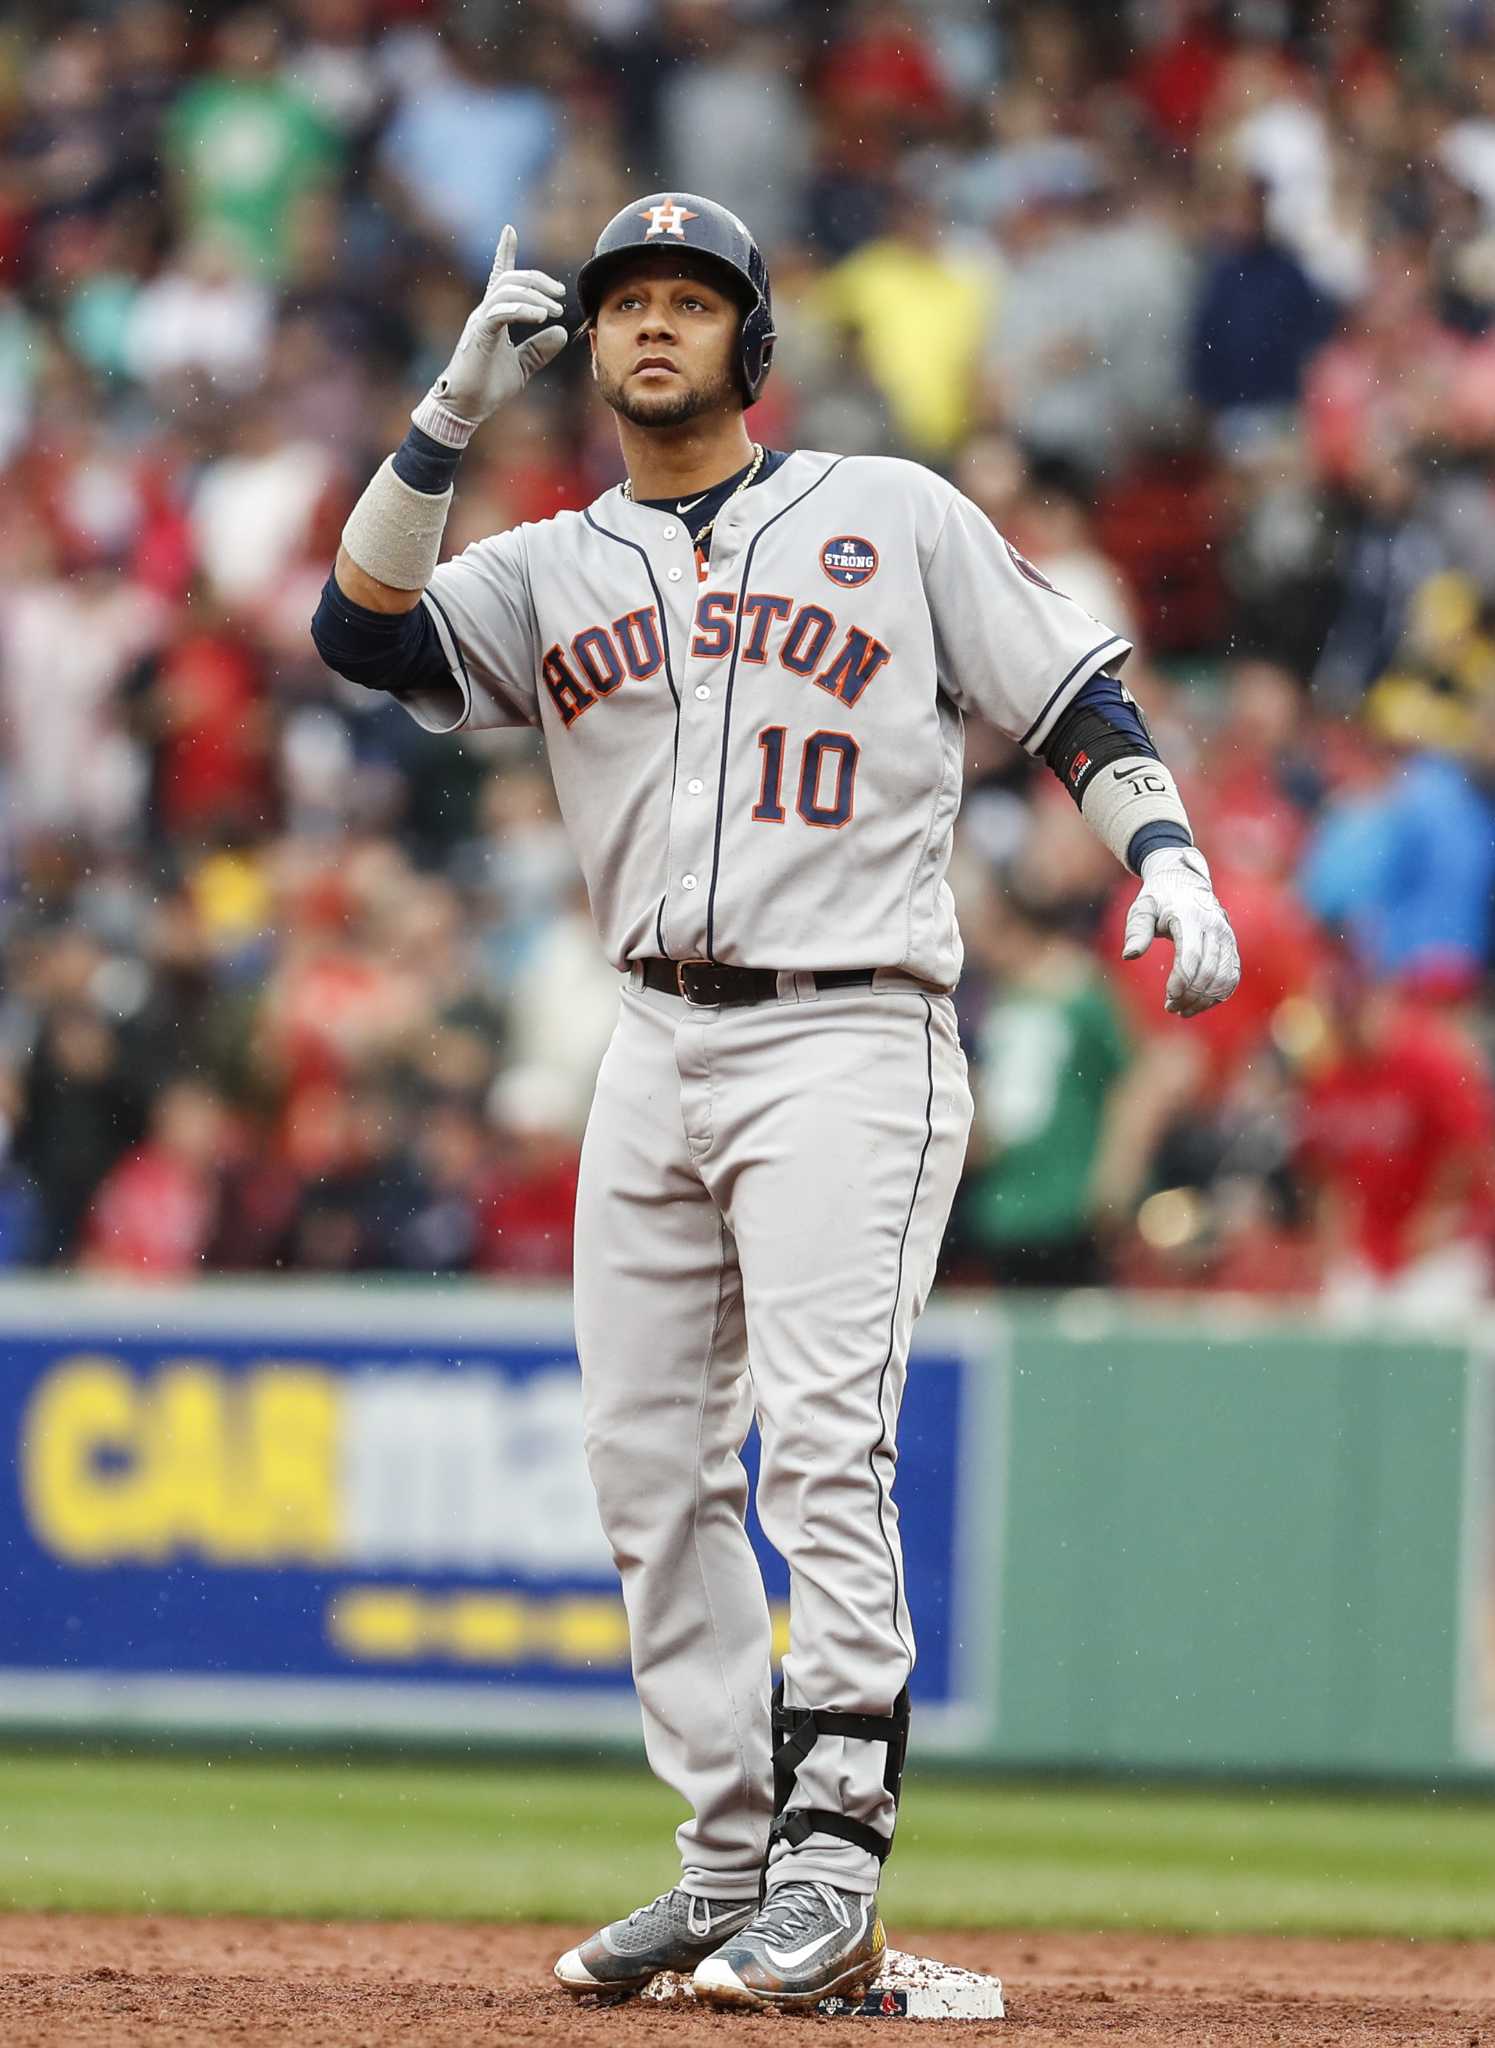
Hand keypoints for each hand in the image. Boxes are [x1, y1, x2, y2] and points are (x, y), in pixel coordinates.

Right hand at [411, 225, 567, 447]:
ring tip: (554, 310)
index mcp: (493, 316)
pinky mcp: (479, 334)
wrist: (467, 408)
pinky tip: (540, 317)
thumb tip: (561, 332)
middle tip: (559, 295)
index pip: (500, 277)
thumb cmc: (487, 387)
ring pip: (506, 290)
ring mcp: (480, 321)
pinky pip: (501, 312)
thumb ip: (540, 349)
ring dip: (534, 296)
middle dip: (537, 280)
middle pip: (511, 279)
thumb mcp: (522, 366)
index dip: (505, 252)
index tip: (509, 229)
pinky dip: (522, 310)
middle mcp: (485, 312)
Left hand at [1122, 846, 1239, 1016]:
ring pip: (1223, 977)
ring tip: (1182, 1010)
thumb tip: (1129, 955)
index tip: (1169, 997)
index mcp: (1190, 916)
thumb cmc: (1159, 900)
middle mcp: (1214, 926)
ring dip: (1204, 1000)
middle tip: (1170, 1008)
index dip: (1182, 979)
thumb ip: (1136, 931)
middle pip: (1208, 970)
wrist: (1185, 883)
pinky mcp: (1231, 947)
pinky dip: (1218, 995)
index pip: (1191, 955)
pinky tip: (1199, 1004)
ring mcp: (1227, 937)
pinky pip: (1232, 976)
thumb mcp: (1142, 909)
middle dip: (1189, 995)